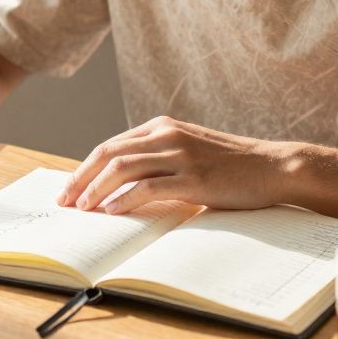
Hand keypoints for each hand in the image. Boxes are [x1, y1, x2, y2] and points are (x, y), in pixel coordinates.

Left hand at [56, 116, 286, 214]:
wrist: (272, 167)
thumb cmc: (230, 166)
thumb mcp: (188, 152)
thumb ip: (157, 160)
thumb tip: (119, 187)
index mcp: (162, 127)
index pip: (110, 145)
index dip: (85, 168)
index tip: (69, 189)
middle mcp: (167, 135)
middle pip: (108, 153)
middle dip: (81, 178)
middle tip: (65, 201)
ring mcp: (180, 155)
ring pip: (123, 167)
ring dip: (96, 189)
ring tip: (83, 209)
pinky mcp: (194, 178)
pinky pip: (149, 186)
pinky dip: (125, 199)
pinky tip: (112, 212)